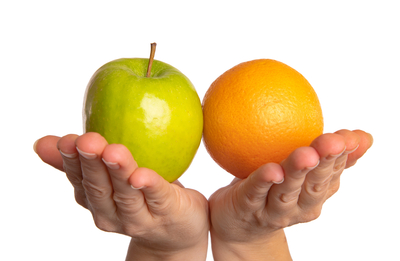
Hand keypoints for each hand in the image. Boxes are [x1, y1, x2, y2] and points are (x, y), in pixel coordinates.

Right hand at [34, 132, 208, 260]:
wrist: (177, 232)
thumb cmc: (142, 195)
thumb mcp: (109, 177)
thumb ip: (82, 160)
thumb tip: (41, 142)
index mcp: (95, 199)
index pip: (78, 179)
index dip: (70, 160)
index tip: (66, 140)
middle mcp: (112, 213)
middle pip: (98, 188)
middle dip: (91, 164)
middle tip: (87, 141)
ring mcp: (139, 217)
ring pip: (126, 194)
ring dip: (118, 172)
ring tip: (113, 152)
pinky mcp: (167, 212)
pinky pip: (157, 197)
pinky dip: (148, 186)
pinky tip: (140, 176)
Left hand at [208, 129, 372, 260]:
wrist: (240, 225)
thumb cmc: (273, 190)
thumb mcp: (302, 172)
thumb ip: (325, 155)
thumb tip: (362, 135)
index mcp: (316, 194)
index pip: (334, 172)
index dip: (344, 155)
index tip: (351, 137)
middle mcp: (299, 206)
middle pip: (315, 184)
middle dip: (326, 162)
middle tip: (333, 142)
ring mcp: (274, 211)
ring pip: (287, 191)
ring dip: (297, 172)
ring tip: (306, 154)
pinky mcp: (248, 208)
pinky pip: (256, 193)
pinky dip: (264, 181)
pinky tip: (271, 170)